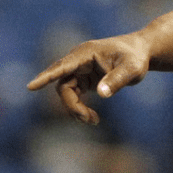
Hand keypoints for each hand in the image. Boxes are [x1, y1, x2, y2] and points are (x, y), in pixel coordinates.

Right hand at [26, 33, 150, 124]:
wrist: (141, 52)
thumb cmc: (136, 57)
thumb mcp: (133, 68)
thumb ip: (118, 79)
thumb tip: (101, 94)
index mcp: (86, 53)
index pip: (62, 66)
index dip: (46, 77)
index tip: (31, 86)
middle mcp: (78, 61)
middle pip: (63, 85)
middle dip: (71, 104)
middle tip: (88, 119)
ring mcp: (79, 70)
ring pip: (67, 93)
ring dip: (76, 108)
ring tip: (94, 121)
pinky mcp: (83, 79)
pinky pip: (74, 95)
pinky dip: (80, 107)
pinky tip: (92, 118)